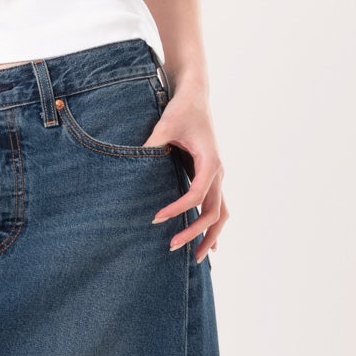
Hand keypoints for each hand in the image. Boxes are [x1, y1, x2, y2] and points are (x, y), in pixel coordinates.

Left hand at [145, 95, 227, 260]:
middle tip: (172, 247)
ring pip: (221, 213)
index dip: (177, 210)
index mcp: (210, 161)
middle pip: (213, 212)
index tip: (156, 218)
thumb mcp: (165, 125)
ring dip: (209, 235)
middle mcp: (218, 172)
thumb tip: (134, 165)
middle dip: (195, 232)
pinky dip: (213, 226)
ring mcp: (217, 176)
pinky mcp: (211, 176)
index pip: (196, 195)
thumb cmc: (182, 109)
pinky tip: (207, 243)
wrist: (195, 97)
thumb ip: (152, 146)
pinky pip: (217, 206)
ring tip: (196, 258)